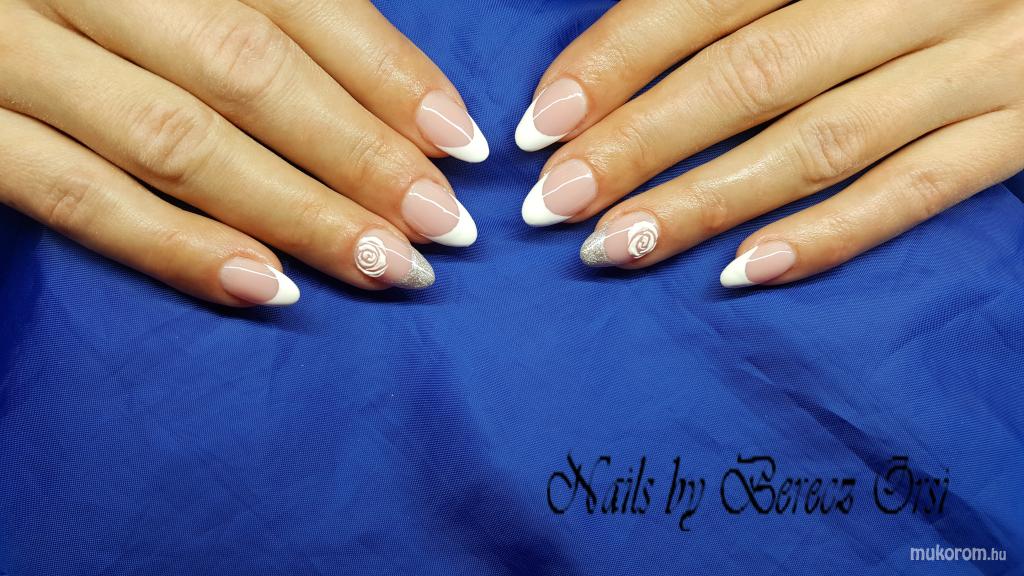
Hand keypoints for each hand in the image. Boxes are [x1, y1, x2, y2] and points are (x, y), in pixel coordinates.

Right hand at [0, 0, 488, 305]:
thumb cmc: (86, 4)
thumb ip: (254, 13)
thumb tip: (388, 96)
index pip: (292, 0)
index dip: (385, 73)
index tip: (458, 142)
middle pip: (247, 70)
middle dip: (358, 154)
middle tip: (440, 224)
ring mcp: (13, 49)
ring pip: (178, 139)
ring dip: (296, 212)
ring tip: (385, 266)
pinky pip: (76, 195)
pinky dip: (176, 246)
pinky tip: (267, 287)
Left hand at [516, 0, 1023, 286]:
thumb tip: (616, 63)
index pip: (702, 0)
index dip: (615, 63)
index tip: (544, 125)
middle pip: (749, 78)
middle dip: (639, 146)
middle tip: (556, 203)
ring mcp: (974, 61)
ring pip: (818, 144)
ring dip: (707, 202)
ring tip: (618, 246)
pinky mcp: (1019, 126)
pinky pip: (915, 193)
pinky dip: (826, 237)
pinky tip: (742, 273)